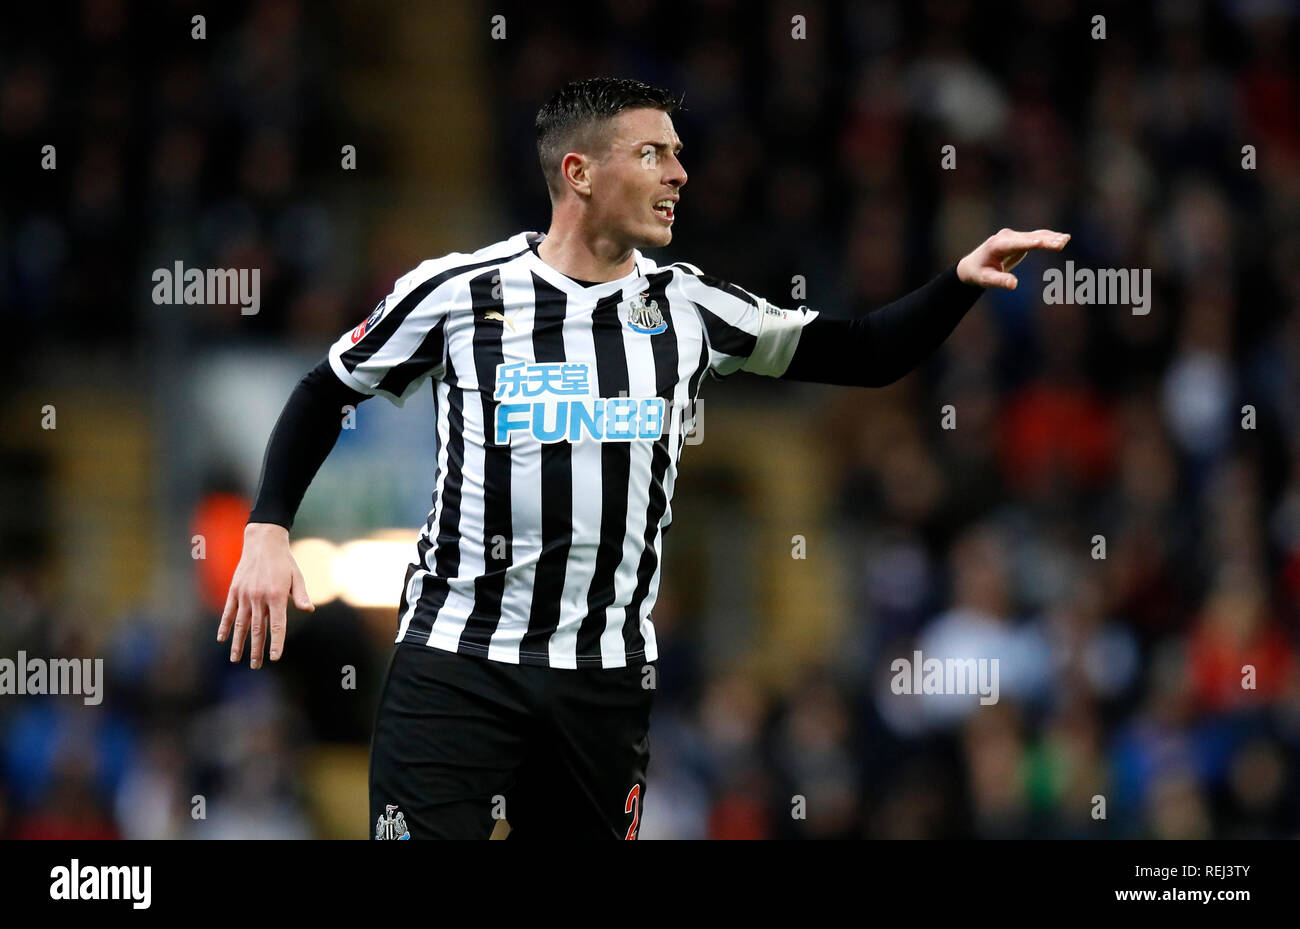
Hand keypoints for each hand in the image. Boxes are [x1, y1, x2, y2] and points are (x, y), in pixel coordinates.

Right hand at [218, 522, 313, 668]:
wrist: (263, 541)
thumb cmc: (284, 561)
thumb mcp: (297, 576)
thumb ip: (301, 594)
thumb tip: (308, 609)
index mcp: (276, 595)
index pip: (277, 625)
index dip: (276, 642)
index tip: (275, 658)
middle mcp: (259, 597)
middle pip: (258, 629)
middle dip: (257, 649)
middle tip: (256, 666)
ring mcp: (244, 594)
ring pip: (240, 624)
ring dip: (238, 643)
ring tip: (236, 659)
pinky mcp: (234, 590)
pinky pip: (228, 611)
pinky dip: (224, 626)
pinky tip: (221, 639)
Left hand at [956, 228, 1069, 289]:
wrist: (972, 265)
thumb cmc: (978, 274)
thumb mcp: (986, 280)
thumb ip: (999, 281)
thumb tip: (1014, 285)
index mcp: (997, 245)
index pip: (1015, 244)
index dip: (1029, 243)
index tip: (1041, 242)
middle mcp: (1006, 236)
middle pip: (1029, 238)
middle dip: (1046, 240)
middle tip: (1062, 243)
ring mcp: (1013, 236)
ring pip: (1035, 235)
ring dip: (1051, 237)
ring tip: (1066, 239)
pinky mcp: (1019, 239)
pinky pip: (1036, 237)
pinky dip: (1049, 237)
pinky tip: (1063, 237)